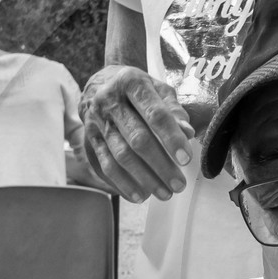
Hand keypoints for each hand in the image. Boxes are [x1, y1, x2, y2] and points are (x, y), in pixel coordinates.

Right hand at [78, 65, 193, 202]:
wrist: (100, 84)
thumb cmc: (138, 90)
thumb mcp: (159, 90)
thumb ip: (174, 111)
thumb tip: (187, 133)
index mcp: (130, 83)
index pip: (154, 114)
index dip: (171, 138)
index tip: (185, 159)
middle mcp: (109, 101)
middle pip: (137, 139)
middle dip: (160, 165)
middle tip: (179, 184)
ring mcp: (96, 122)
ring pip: (121, 156)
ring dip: (145, 179)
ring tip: (165, 193)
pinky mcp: (90, 139)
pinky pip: (106, 166)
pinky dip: (124, 183)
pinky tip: (140, 196)